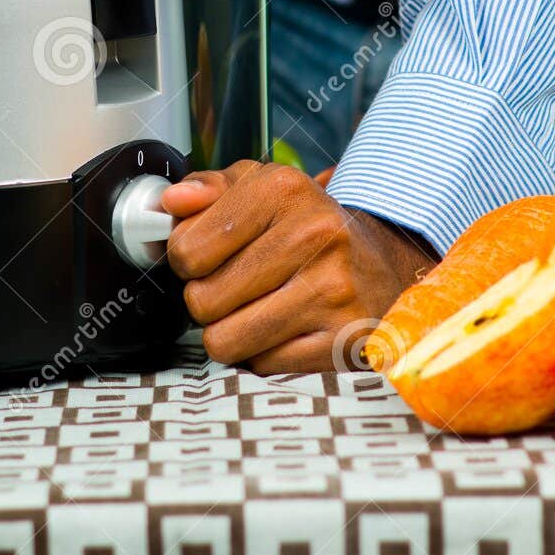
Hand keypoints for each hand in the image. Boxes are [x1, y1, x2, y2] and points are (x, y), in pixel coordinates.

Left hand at [162, 162, 435, 372]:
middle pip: (202, 300)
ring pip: (225, 340)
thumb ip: (209, 189)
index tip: (208, 257)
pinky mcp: (344, 339)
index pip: (188, 249)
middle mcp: (313, 235)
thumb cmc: (306, 226)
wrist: (383, 263)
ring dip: (230, 332)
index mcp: (283, 189)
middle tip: (237, 286)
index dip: (185, 261)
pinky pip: (262, 366)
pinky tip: (286, 328)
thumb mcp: (261, 188)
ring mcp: (333, 290)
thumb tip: (171, 202)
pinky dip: (265, 354)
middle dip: (208, 299)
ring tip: (255, 308)